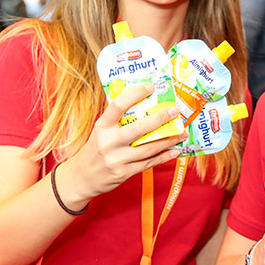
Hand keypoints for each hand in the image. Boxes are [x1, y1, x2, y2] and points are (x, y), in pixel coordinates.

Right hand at [67, 84, 187, 199]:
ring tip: (182, 132)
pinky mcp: (124, 172)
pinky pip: (149, 163)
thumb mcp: (100, 131)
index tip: (150, 87)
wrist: (83, 177)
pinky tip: (175, 150)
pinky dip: (164, 156)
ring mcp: (117, 159)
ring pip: (148, 148)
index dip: (135, 95)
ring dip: (168, 139)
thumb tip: (143, 103)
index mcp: (102, 127)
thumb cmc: (96, 148)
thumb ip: (117, 120)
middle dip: (160, 118)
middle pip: (139, 128)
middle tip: (174, 111)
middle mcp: (109, 142)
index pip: (118, 106)